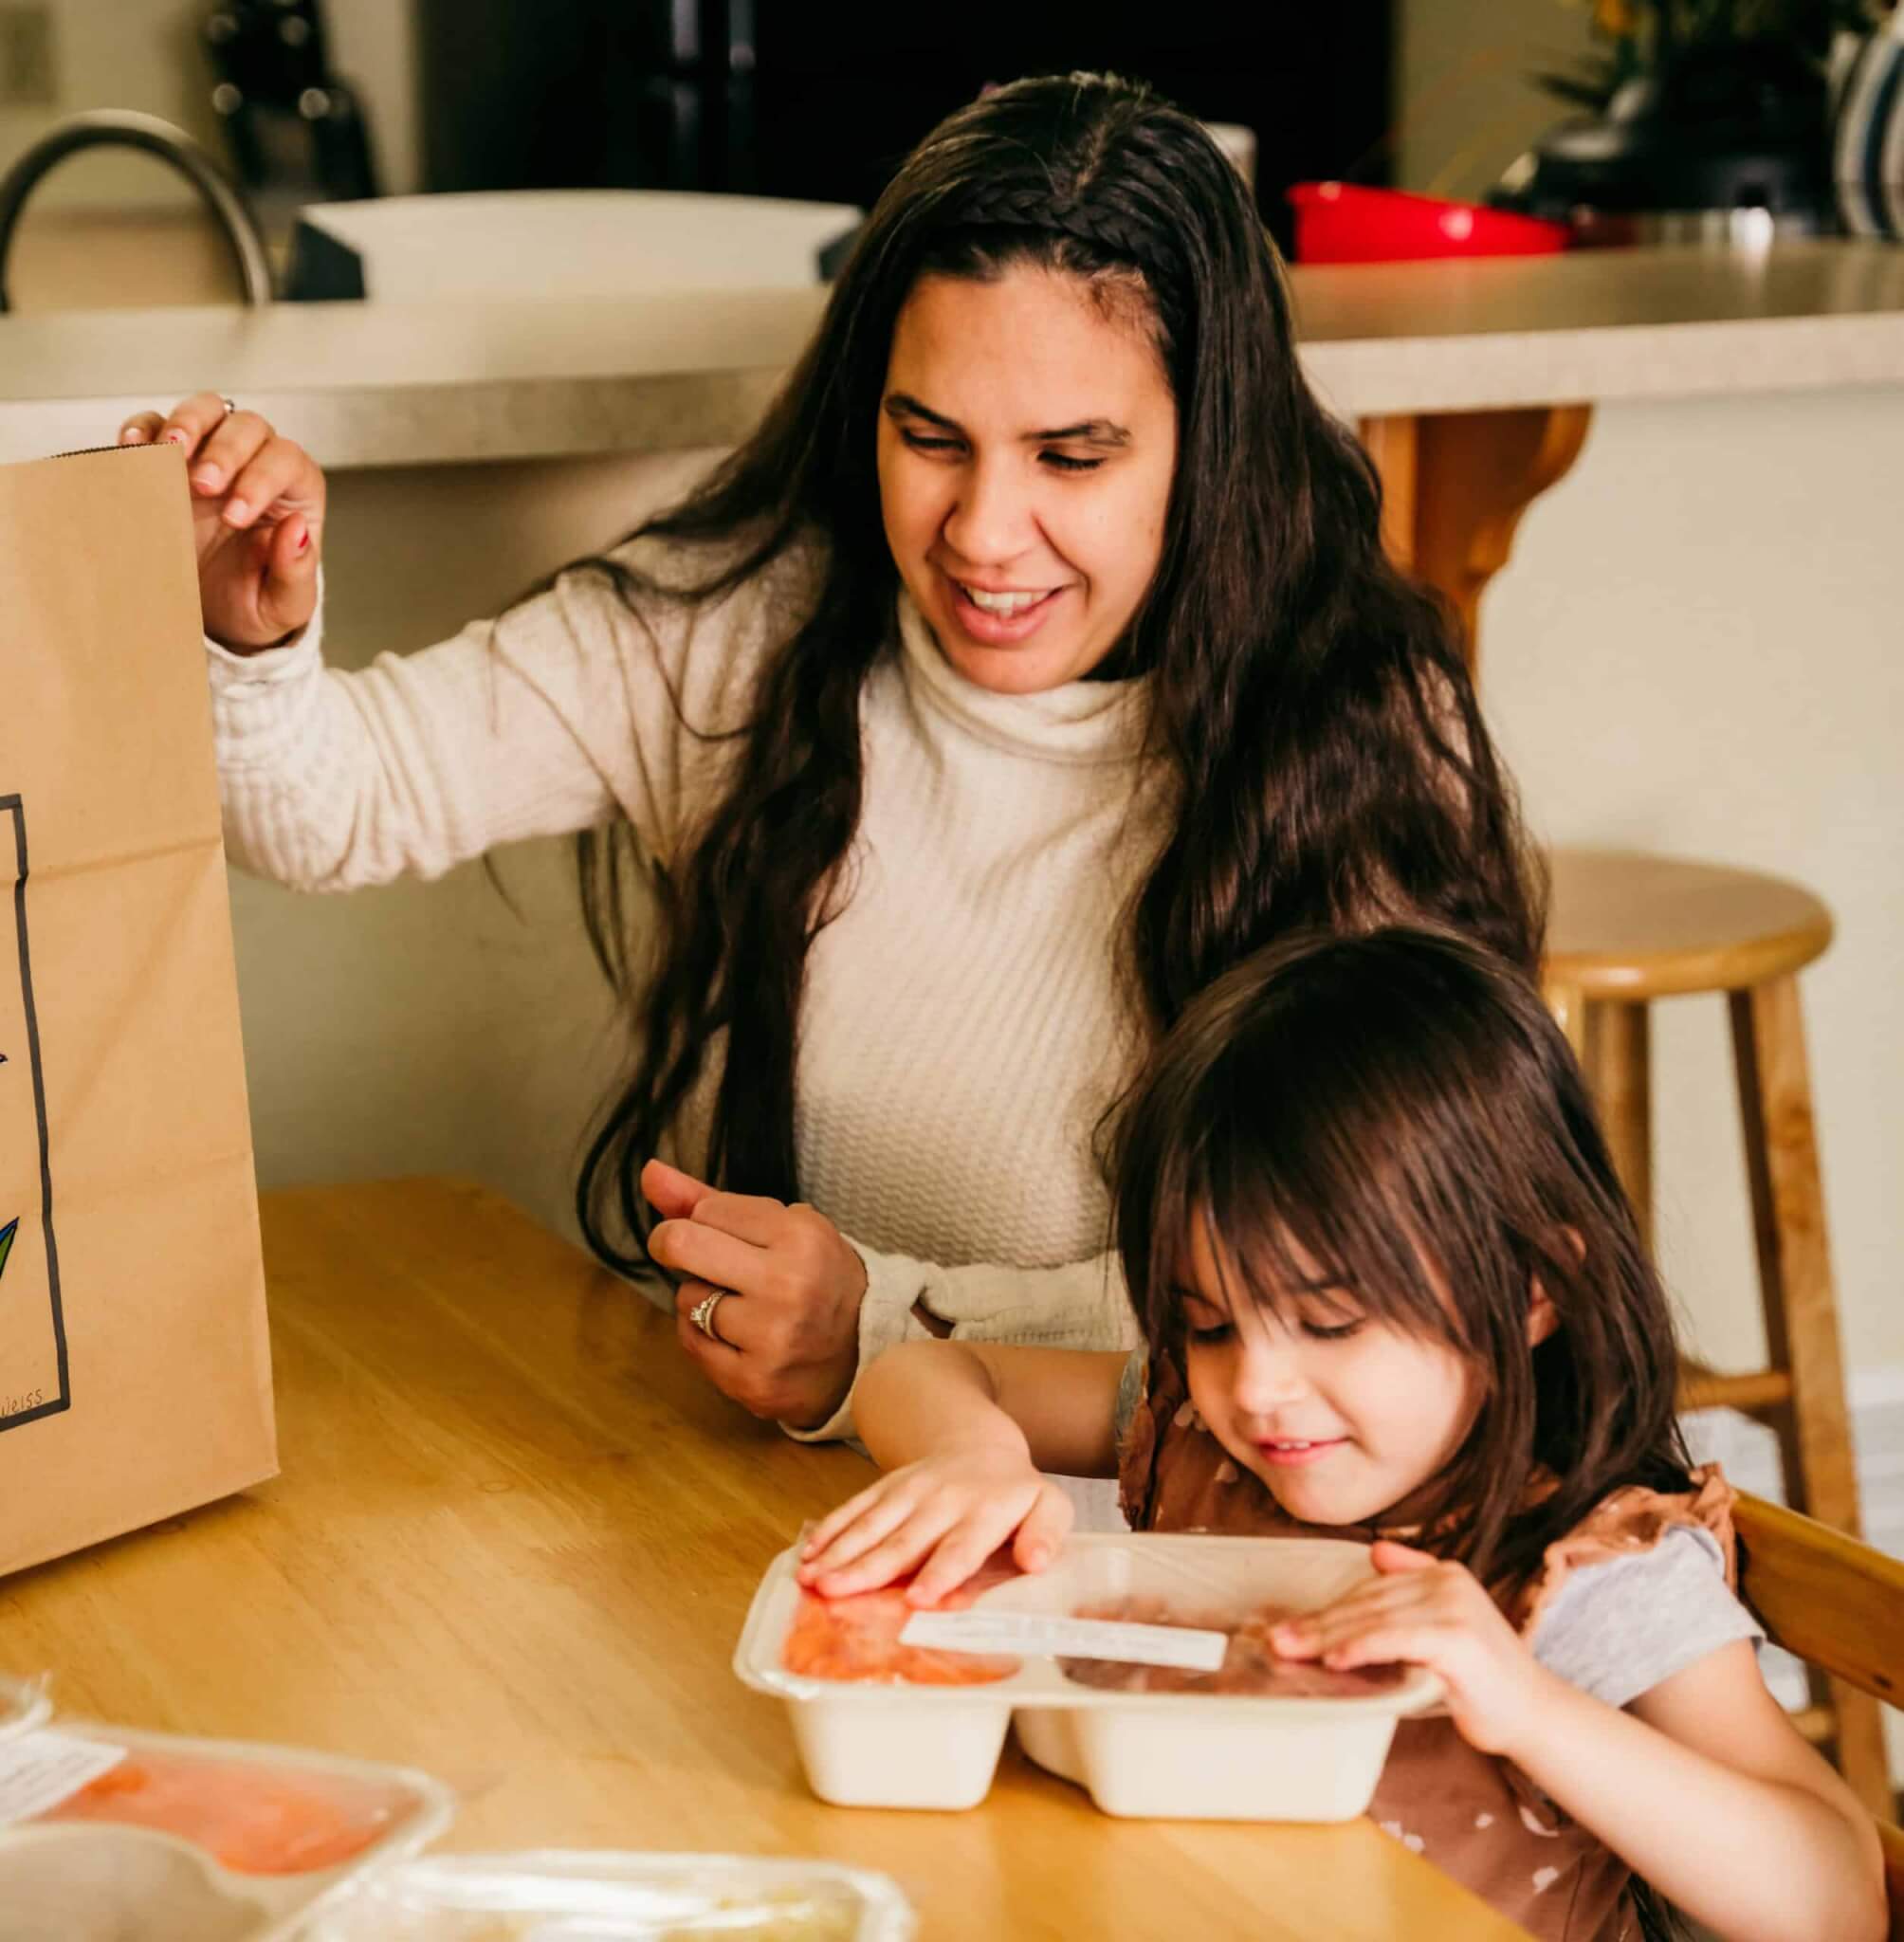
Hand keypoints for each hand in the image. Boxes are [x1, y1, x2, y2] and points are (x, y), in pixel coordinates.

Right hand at [118, 392, 323, 650]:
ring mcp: (210, 458)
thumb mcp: (284, 603)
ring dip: (187, 423)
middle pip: (248, 427)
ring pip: (206, 411)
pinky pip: (155, 427)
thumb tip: (297, 530)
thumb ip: (295, 570)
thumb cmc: (256, 605)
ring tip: (170, 451)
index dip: (262, 480)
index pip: (287, 462)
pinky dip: (143, 430)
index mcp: (294, 495)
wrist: (214, 620)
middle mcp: (256, 466)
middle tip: (202, 485)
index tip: (235, 517)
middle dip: (225, 451)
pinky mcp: (169, 463)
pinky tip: (133, 449)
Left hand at [644, 1157, 867, 1429]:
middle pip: (682, 1245)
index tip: (721, 1232)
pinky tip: (735, 1337)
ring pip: (687, 1300)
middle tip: (685, 1253)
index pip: (708, 1209)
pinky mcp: (753, 1381)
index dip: (704, 1218)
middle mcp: (788, 1285)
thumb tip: (649, 1171)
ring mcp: (771, 1338)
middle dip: (671, 1244)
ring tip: (739, 1305)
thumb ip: (711, 1199)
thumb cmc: (816, 1277)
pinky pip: (691, 1343)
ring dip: (699, 1299)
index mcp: (800, 1236)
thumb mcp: (782, 1227)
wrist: (865, 1351)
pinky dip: (703, 1336)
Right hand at [796, 1445, 1072, 1605]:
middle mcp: (944, 1499)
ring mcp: (910, 1490)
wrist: (980, 1444)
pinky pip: (855, 1506)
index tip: (917, 1598)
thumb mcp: (1050, 1506)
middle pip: (905, 1539)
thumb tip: (1036, 1561)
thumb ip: (1049, 1533)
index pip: (962, 1546)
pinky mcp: (887, 1485)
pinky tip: (808, 1552)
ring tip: (811, 1578)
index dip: (940, 1572)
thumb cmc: (1015, 1493)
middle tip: (836, 1592)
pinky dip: (830, 1529)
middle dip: (868, 1567)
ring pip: (872, 1523)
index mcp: (987, 1511)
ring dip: (840, 1551)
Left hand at [1270, 1539, 1560, 1756]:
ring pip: (1374, 1619)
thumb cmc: (1480, 1680)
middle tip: (1277, 1641)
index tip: (1290, 1627)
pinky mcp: (1456, 1639)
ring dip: (1327, 1636)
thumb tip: (1376, 1552)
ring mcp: (1454, 1608)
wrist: (1532, 1714)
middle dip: (1317, 1622)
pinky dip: (1361, 1646)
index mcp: (1443, 1573)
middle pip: (1367, 1603)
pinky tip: (1335, 1658)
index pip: (1371, 1589)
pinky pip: (1395, 1639)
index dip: (1328, 1609)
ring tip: (1293, 1651)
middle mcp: (1448, 1582)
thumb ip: (1412, 1589)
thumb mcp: (1443, 1625)